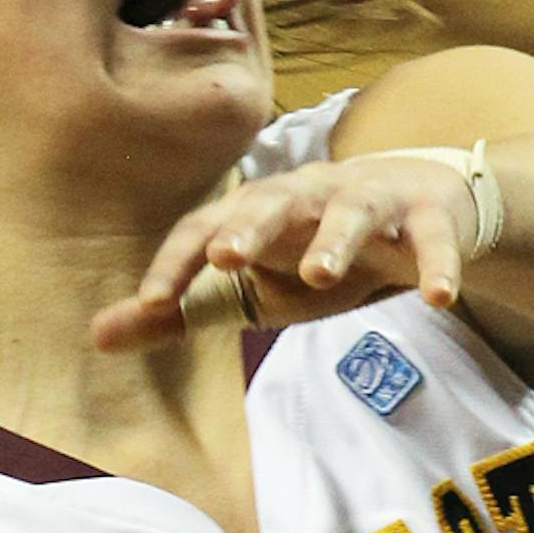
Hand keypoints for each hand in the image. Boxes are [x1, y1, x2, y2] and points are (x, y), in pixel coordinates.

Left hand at [92, 153, 480, 349]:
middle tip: (227, 259)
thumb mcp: (250, 290)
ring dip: (334, 241)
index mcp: (258, 212)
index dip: (179, 261)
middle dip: (251, 228)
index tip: (154, 301)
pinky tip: (438, 298)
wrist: (418, 211)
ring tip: (319, 275)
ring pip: (350, 212)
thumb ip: (179, 313)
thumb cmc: (316, 252)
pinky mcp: (427, 217)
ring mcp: (370, 200)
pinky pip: (432, 240)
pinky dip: (436, 265)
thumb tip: (94, 337)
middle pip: (274, 201)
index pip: (207, 227)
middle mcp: (308, 195)